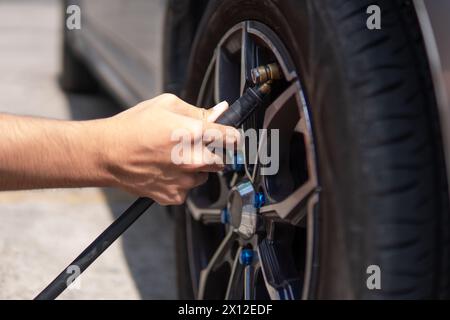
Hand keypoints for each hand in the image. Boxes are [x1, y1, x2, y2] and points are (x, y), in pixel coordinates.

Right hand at [101, 94, 239, 204]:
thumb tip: (220, 112)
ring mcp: (184, 181)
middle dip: (214, 152)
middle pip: (223, 160)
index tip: (230, 136)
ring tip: (174, 158)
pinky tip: (165, 170)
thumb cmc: (132, 127)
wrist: (107, 154)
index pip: (232, 138)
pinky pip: (187, 189)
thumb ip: (198, 110)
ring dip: (196, 168)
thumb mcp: (166, 105)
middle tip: (195, 145)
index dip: (232, 136)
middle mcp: (193, 160)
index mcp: (194, 134)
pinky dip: (181, 181)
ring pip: (205, 176)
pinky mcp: (174, 195)